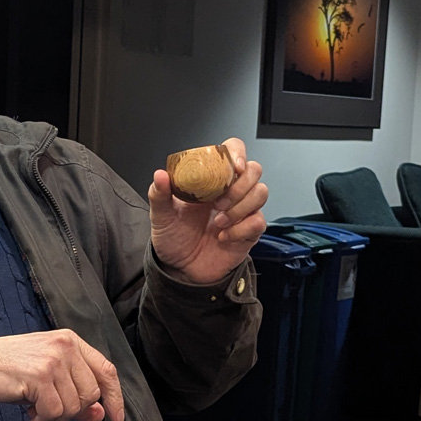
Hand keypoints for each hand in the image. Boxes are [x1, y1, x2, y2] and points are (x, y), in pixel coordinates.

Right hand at [0, 329, 123, 420]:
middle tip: (49, 413)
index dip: (115, 396)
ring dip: (55, 418)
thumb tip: (100, 412)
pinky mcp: (38, 375)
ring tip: (36, 413)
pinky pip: (55, 412)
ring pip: (74, 405)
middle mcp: (63, 345)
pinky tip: (30, 417)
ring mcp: (51, 359)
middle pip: (91, 393)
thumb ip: (74, 391)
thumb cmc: (5, 368)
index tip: (116, 417)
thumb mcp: (45, 376)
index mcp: (68, 340)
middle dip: (73, 412)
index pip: (105, 369)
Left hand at [148, 137, 267, 283]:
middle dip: (239, 185)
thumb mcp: (160, 215)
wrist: (181, 269)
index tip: (233, 167)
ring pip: (261, 192)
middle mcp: (229, 191)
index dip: (237, 153)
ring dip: (240, 207)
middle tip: (218, 202)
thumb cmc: (173, 237)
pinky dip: (240, 228)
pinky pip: (259, 221)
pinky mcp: (249, 230)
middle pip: (254, 170)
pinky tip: (223, 236)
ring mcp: (242, 210)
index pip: (232, 151)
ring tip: (218, 222)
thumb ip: (159, 194)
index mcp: (209, 180)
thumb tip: (160, 174)